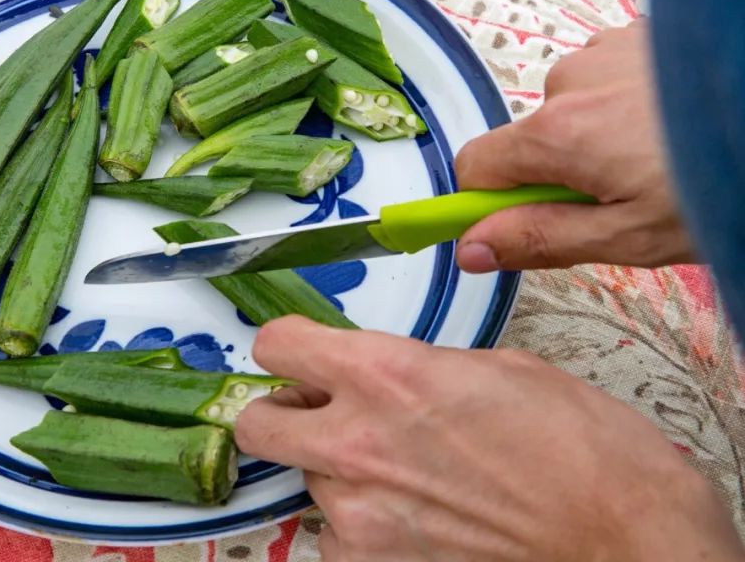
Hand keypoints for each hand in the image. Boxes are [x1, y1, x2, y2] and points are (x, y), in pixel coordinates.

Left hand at [236, 317, 744, 561]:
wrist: (625, 539)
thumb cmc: (581, 450)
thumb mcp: (496, 368)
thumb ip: (416, 366)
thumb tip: (380, 376)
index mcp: (386, 373)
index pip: (278, 345)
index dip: (288, 348)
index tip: (300, 356)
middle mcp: (355, 442)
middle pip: (258, 423)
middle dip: (284, 414)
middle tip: (324, 416)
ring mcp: (358, 515)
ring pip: (306, 482)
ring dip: (338, 475)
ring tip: (403, 478)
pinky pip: (336, 539)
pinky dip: (362, 529)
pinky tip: (414, 520)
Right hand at [453, 20, 693, 271]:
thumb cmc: (726, 179)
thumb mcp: (631, 236)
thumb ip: (540, 238)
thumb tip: (470, 248)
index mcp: (559, 134)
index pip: (474, 166)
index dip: (487, 202)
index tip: (515, 225)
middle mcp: (572, 80)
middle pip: (528, 139)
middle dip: (560, 171)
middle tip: (627, 198)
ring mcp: (608, 50)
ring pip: (570, 107)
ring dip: (598, 134)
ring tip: (664, 156)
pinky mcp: (641, 33)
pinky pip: (605, 76)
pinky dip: (626, 102)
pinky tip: (675, 121)